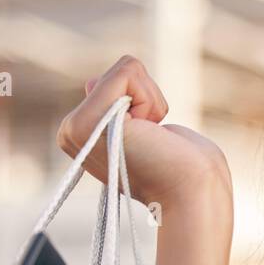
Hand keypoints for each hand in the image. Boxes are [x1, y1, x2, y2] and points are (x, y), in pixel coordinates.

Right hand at [56, 56, 233, 264]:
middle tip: (152, 140)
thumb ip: (119, 108)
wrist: (191, 194)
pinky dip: (152, 98)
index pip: (115, 82)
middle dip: (147, 99)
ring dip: (152, 101)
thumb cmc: (184, 169)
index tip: (149, 140)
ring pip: (125, 70)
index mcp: (83, 135)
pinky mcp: (87, 122)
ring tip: (152, 139)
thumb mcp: (147, 130)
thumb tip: (90, 83)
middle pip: (118, 73)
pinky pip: (128, 71)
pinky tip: (151, 133)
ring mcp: (75, 128)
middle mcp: (71, 132)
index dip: (144, 103)